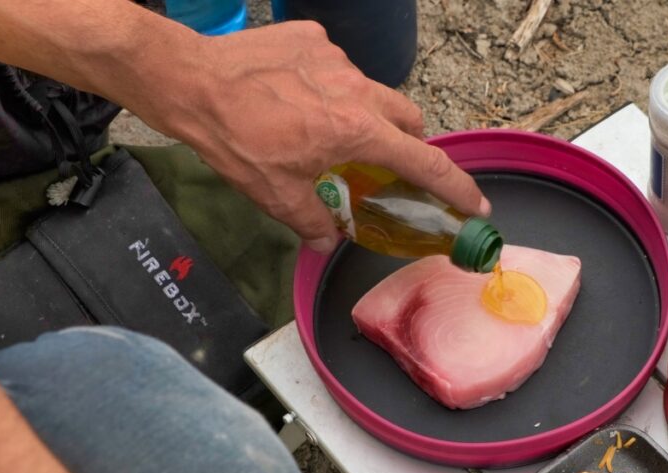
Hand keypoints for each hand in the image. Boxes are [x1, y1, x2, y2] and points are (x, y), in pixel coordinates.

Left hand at [132, 21, 488, 252]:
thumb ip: (312, 222)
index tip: (475, 205)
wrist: (191, 81)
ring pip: (373, 91)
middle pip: (409, 118)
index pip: (423, 163)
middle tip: (385, 164)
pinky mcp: (313, 37)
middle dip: (408, 144)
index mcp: (356, 131)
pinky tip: (296, 97)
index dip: (455, 187)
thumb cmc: (234, 138)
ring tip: (326, 128)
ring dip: (365, 113)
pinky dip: (330, 86)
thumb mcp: (275, 194)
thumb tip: (327, 239)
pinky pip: (338, 66)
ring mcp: (336, 58)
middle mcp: (357, 89)